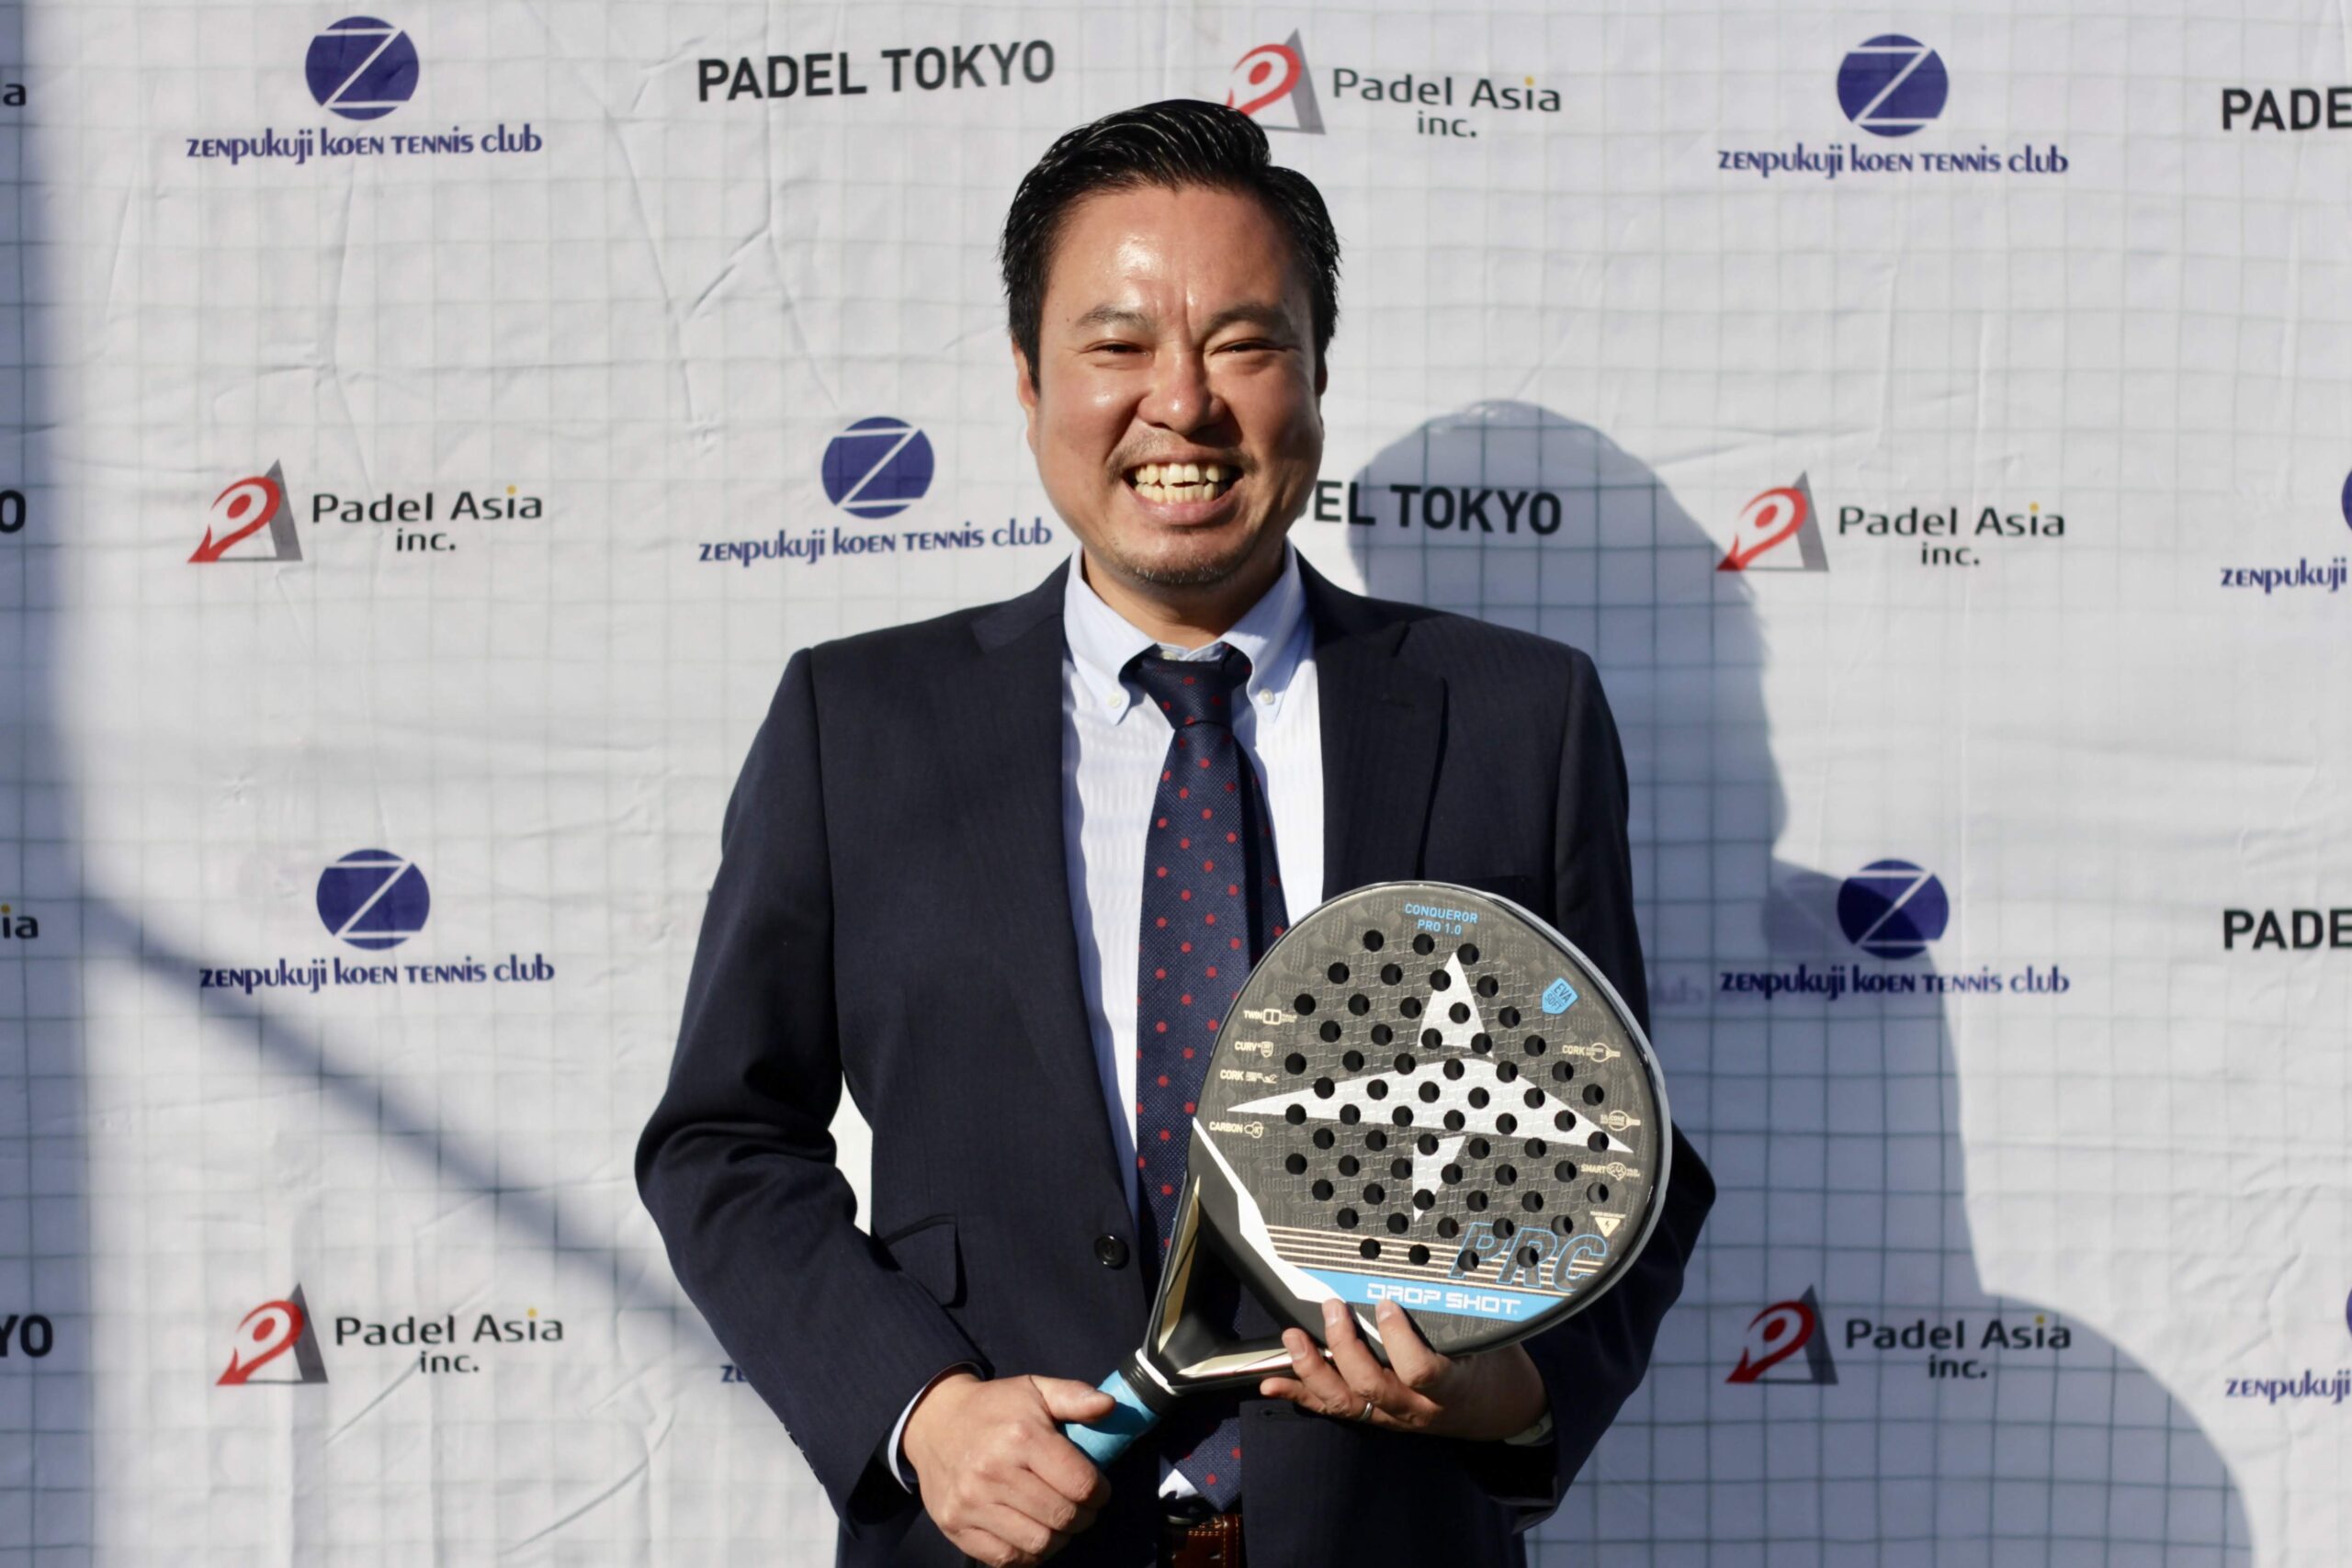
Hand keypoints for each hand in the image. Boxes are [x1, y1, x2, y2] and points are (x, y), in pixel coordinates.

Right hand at [901, 1371, 1114, 1566]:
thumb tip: (1110, 1405)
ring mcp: (971, 1502)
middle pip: (1062, 1517)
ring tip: (1057, 1520)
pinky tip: (1031, 1532)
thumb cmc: (994, 1407)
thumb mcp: (1035, 1389)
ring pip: (1038, 1543)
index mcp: (1021, 1436)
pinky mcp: (955, 1525)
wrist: (933, 1421)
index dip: (1100, 1492)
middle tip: (1081, 1508)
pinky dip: (1027, 1553)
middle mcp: (993, 1471)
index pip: (1081, 1484)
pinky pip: (1006, 1558)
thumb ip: (1075, 1396)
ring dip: (1058, 1538)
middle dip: (1083, 1517)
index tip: (1098, 1489)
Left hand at [1257, 1297, 1548, 1441]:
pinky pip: (1335, 1410)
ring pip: (1347, 1403)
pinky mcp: (1377, 1419)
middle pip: (1372, 1386)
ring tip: (1293, 1339)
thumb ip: (1462, 1312)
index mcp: (1450, 1385)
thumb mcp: (1490, 1339)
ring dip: (1314, 1370)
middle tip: (1332, 1308)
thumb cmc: (1493, 1365)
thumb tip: (1437, 1261)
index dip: (1399, 1340)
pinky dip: (1301, 1395)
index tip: (1387, 1302)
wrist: (1500, 1410)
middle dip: (1344, 1348)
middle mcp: (1417, 1408)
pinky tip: (1272, 1382)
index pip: (1421, 1371)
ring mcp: (1394, 1417)